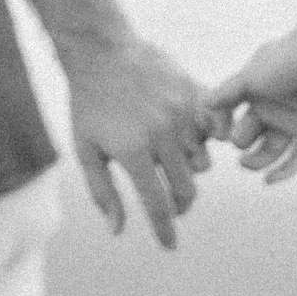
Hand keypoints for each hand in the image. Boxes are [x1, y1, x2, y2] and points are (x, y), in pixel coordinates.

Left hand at [62, 34, 214, 248]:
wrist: (102, 49)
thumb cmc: (89, 104)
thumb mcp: (86, 150)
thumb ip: (103, 192)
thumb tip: (118, 230)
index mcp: (133, 152)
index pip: (156, 204)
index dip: (164, 230)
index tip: (169, 246)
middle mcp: (162, 135)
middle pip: (185, 190)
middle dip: (179, 205)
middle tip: (169, 205)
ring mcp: (181, 114)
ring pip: (200, 163)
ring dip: (188, 172)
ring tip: (170, 163)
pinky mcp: (194, 95)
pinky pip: (210, 131)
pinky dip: (203, 142)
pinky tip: (189, 142)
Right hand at [208, 13, 296, 185]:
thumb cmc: (287, 59)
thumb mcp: (251, 76)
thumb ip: (228, 92)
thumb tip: (204, 103)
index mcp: (255, 92)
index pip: (233, 115)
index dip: (223, 125)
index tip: (218, 133)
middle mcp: (273, 108)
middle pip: (251, 135)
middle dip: (241, 143)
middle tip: (238, 144)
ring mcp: (294, 121)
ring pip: (273, 149)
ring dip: (259, 160)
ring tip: (247, 164)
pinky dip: (286, 171)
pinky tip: (269, 181)